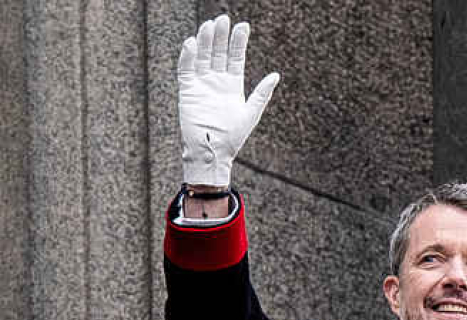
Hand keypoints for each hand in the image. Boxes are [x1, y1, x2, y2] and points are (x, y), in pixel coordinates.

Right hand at [178, 15, 279, 186]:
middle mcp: (216, 81)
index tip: (243, 26)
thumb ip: (262, 93)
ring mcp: (201, 84)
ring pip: (203, 57)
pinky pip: (186, 70)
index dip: (238, 41)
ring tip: (209, 25)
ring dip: (206, 41)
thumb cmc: (234, 137)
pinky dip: (188, 57)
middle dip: (221, 36)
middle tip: (223, 18)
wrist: (213, 151)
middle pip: (219, 53)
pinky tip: (192, 44)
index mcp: (233, 85)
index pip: (236, 57)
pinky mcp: (188, 90)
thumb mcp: (251, 112)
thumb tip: (276, 75)